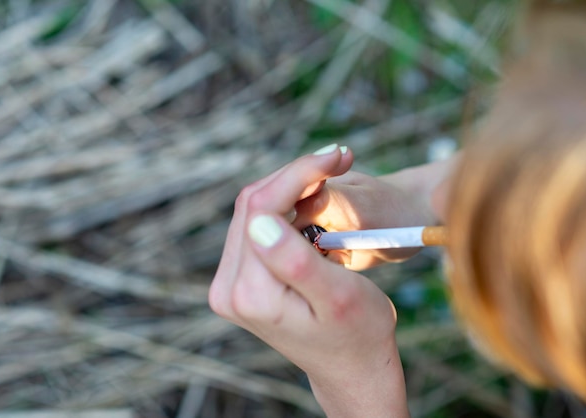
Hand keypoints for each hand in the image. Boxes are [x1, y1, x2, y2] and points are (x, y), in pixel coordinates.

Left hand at [209, 145, 408, 417]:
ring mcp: (230, 284)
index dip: (298, 174)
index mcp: (250, 294)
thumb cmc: (358, 332)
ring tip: (330, 174)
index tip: (338, 156)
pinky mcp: (240, 278)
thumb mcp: (337, 297)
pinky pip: (257, 224)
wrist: (350, 364)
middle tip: (340, 157)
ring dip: (291, 187)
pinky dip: (286, 205)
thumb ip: (296, 262)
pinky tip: (312, 198)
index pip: (262, 209)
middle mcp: (228, 289)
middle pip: (253, 205)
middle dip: (296, 175)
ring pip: (254, 209)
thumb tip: (260, 223)